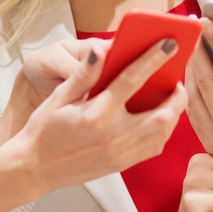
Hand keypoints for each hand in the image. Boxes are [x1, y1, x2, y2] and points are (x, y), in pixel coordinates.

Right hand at [5, 39, 187, 196]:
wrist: (35, 168)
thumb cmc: (44, 131)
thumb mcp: (59, 97)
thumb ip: (84, 73)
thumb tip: (100, 51)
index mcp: (97, 114)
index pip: (132, 80)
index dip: (154, 59)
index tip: (170, 44)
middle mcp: (113, 135)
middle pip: (162, 114)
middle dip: (176, 95)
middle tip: (175, 80)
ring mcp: (120, 153)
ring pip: (163, 133)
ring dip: (173, 114)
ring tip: (170, 98)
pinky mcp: (122, 164)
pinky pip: (154, 147)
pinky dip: (163, 131)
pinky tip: (158, 118)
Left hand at [185, 19, 212, 179]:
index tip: (209, 22)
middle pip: (205, 81)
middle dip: (197, 49)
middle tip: (192, 25)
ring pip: (194, 95)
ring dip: (190, 66)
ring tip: (190, 42)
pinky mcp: (207, 142)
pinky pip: (192, 109)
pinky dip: (189, 86)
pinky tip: (191, 66)